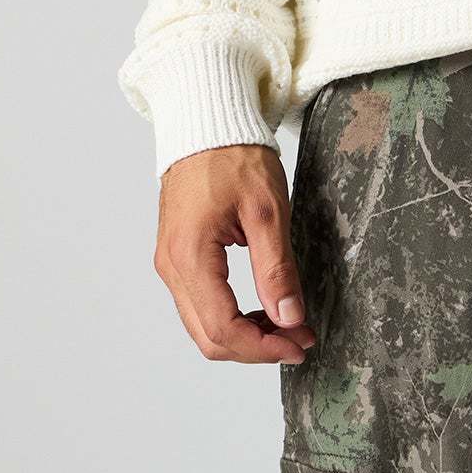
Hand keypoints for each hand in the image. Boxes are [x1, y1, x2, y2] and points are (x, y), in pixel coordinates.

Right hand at [154, 146, 315, 364]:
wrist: (205, 124)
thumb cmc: (232, 156)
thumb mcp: (267, 212)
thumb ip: (277, 270)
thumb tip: (289, 318)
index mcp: (190, 256)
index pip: (224, 329)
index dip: (265, 348)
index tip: (300, 344)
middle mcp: (172, 266)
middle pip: (211, 339)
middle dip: (258, 348)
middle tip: (300, 338)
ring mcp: (171, 265)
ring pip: (204, 328)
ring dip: (247, 337)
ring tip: (288, 325)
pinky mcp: (178, 260)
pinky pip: (202, 308)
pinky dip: (234, 320)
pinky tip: (264, 311)